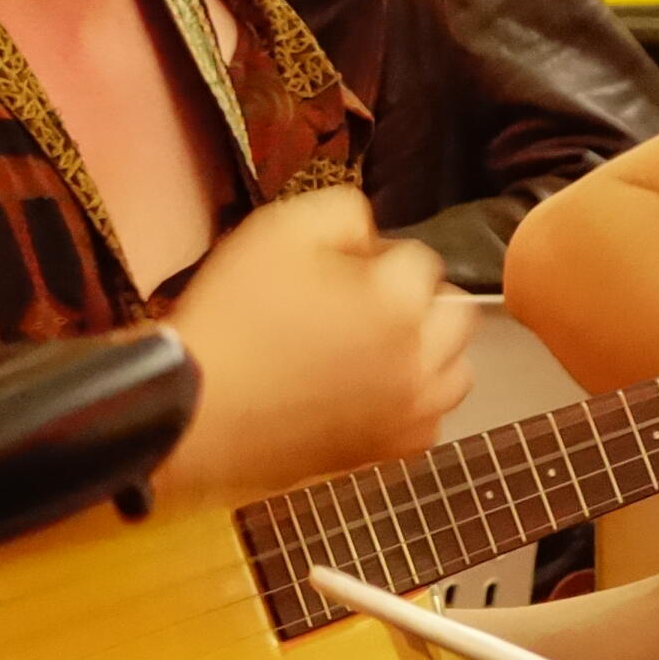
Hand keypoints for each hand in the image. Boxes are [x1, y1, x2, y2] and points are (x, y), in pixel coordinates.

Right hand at [160, 188, 473, 498]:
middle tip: (358, 302)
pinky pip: (431, 418)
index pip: (420, 257)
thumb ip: (342, 211)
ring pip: (456, 369)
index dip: (376, 254)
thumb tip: (371, 234)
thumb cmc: (236, 315)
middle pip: (454, 311)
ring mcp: (413, 408)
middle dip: (416, 298)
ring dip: (426, 351)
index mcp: (398, 298)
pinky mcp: (395, 448)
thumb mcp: (276, 230)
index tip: (334, 266)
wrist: (202, 407)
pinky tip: (368, 391)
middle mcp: (422, 355)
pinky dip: (411, 400)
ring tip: (373, 348)